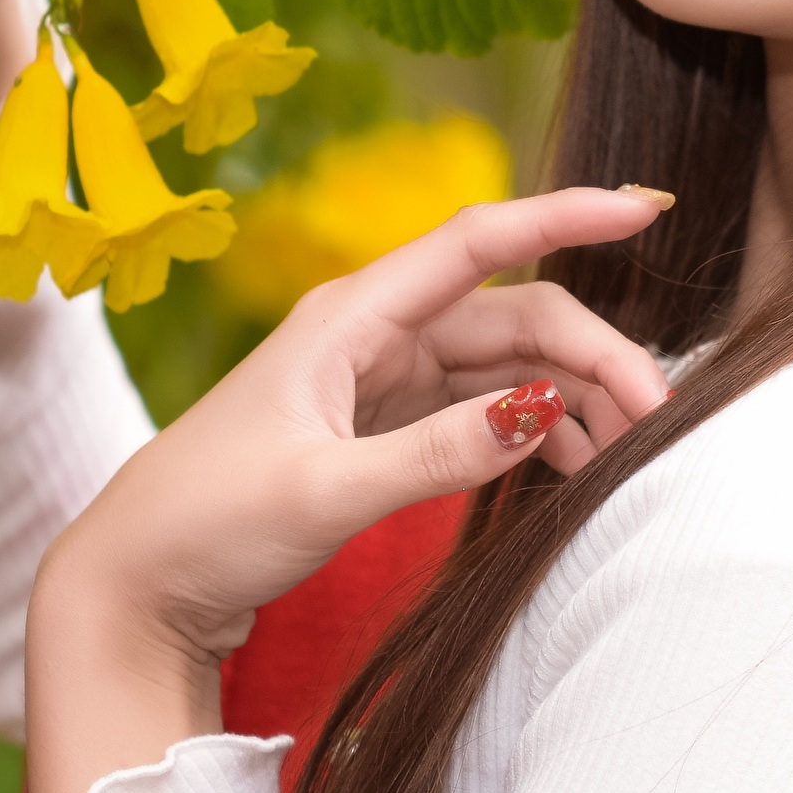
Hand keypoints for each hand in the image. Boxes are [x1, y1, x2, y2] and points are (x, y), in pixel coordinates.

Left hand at [20, 187, 677, 792]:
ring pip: (507, 366)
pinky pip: (483, 412)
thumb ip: (436, 455)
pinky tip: (572, 467)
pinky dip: (534, 432)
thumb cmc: (207, 524)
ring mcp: (382, 383)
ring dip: (572, 398)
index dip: (567, 215)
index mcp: (350, 317)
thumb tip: (539, 416)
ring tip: (627, 453)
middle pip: (515, 316)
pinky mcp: (384, 431)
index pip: (480, 242)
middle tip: (656, 418)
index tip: (646, 207)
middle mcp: (374, 335)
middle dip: (594, 354)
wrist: (135, 586)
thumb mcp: (325, 492)